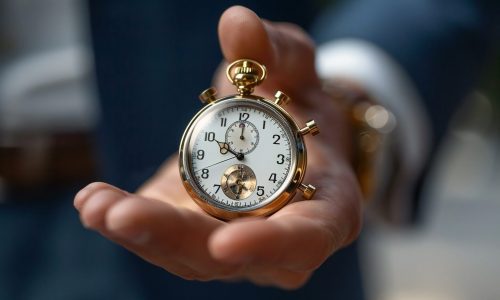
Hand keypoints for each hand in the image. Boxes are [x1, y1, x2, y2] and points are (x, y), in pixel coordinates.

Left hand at [74, 6, 361, 288]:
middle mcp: (277, 242)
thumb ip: (277, 51)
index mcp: (324, 209)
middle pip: (227, 257)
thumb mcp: (298, 73)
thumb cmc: (300, 108)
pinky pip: (160, 237)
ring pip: (184, 253)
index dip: (269, 246)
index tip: (226, 245)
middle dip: (173, 239)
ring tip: (97, 204)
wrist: (280, 137)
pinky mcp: (194, 231)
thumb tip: (238, 23)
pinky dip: (125, 221)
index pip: (305, 240)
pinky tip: (93, 201)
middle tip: (123, 217)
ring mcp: (232, 242)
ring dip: (138, 233)